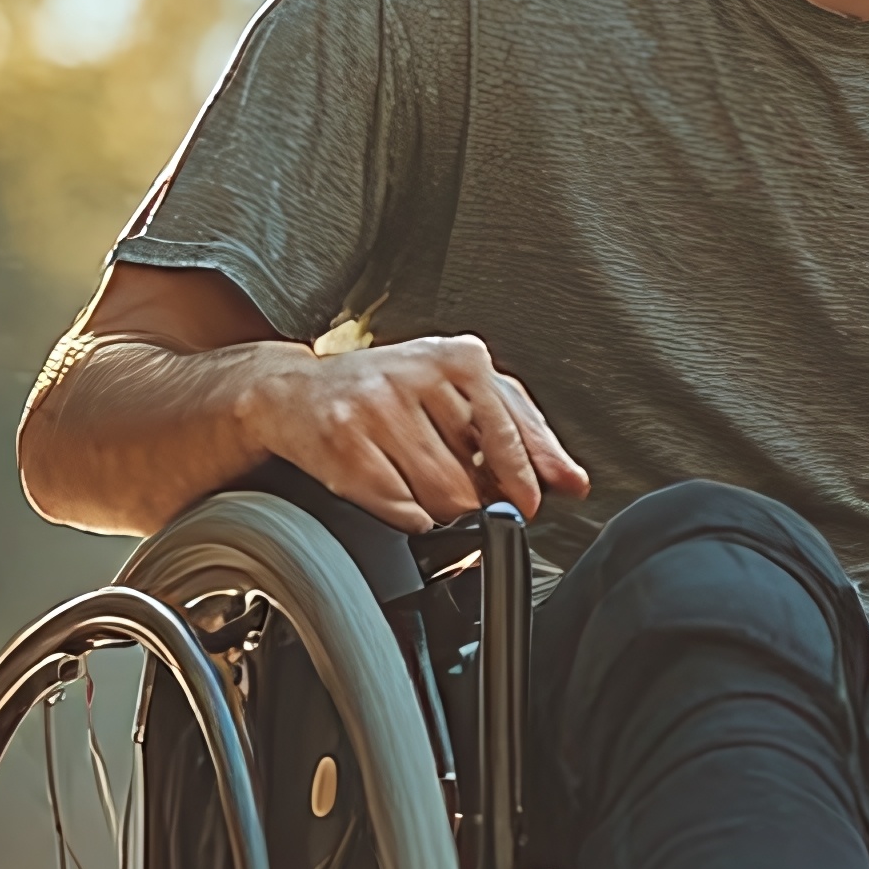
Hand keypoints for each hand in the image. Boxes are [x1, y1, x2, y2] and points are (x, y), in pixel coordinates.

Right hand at [243, 332, 587, 532]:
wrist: (296, 392)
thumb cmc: (388, 392)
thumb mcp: (460, 392)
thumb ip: (521, 431)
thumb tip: (571, 480)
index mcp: (456, 356)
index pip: (506, 429)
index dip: (522, 477)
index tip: (527, 503)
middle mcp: (416, 375)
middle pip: (472, 477)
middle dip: (473, 497)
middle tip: (456, 486)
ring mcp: (376, 410)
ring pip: (439, 499)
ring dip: (438, 508)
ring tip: (417, 479)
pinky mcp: (345, 447)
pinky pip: (400, 509)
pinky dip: (404, 512)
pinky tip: (391, 485)